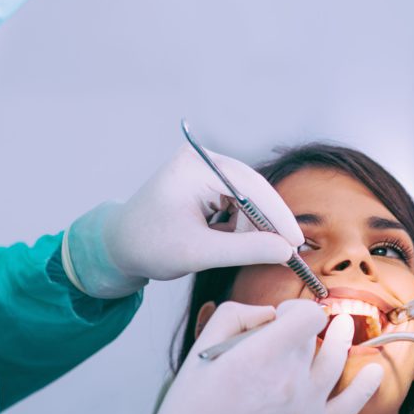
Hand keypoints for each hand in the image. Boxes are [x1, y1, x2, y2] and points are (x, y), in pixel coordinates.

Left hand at [66, 145, 302, 297]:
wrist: (118, 246)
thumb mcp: (199, 253)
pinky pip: (239, 202)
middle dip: (267, 223)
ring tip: (244, 251)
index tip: (296, 242)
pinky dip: (241, 225)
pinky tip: (230, 242)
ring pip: (249, 198)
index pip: (250, 187)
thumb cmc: (149, 246)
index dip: (277, 216)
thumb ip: (246, 250)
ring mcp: (206, 169)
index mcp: (195, 167)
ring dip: (252, 226)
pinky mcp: (207, 182)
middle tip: (285, 252)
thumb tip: (286, 251)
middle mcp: (203, 161)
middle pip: (254, 189)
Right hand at [108, 300, 383, 413]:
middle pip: (313, 337)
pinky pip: (350, 404)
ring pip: (335, 360)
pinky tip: (375, 371)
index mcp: (263, 355)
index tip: (284, 313)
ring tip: (342, 329)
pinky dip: (367, 386)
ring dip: (341, 339)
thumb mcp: (202, 348)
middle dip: (303, 328)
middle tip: (290, 332)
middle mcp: (291, 378)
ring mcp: (307, 405)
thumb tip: (268, 312)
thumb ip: (236, 315)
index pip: (306, 314)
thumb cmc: (193, 409)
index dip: (296, 307)